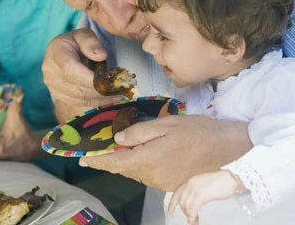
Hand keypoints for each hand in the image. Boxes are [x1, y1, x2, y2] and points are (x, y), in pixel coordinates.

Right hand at [42, 29, 120, 118]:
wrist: (61, 54)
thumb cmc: (75, 43)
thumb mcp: (83, 35)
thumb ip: (91, 43)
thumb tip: (101, 55)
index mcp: (55, 53)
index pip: (69, 69)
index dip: (89, 78)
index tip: (110, 81)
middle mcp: (51, 72)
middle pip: (76, 88)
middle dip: (102, 90)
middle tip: (122, 88)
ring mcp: (53, 87)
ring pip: (80, 98)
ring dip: (102, 98)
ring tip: (121, 94)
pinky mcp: (60, 97)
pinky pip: (80, 103)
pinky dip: (98, 102)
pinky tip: (112, 98)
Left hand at [79, 115, 251, 189]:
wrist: (226, 149)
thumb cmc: (196, 131)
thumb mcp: (167, 124)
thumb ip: (140, 132)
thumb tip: (118, 138)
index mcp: (149, 159)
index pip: (116, 162)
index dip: (97, 160)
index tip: (82, 160)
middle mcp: (152, 176)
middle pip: (123, 169)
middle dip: (108, 161)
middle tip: (96, 151)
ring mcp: (161, 182)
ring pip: (133, 173)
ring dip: (123, 162)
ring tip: (115, 150)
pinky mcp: (169, 184)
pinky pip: (145, 175)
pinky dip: (136, 166)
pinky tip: (136, 155)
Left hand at [168, 171, 240, 224]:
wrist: (230, 178)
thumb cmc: (221, 182)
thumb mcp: (204, 185)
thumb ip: (197, 192)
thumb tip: (193, 205)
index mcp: (190, 181)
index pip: (177, 192)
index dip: (172, 203)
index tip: (169, 211)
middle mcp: (190, 183)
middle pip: (181, 201)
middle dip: (184, 212)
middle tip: (190, 220)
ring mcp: (195, 189)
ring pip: (186, 206)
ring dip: (189, 215)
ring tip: (194, 221)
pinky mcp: (201, 194)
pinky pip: (193, 208)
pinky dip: (192, 215)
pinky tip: (194, 219)